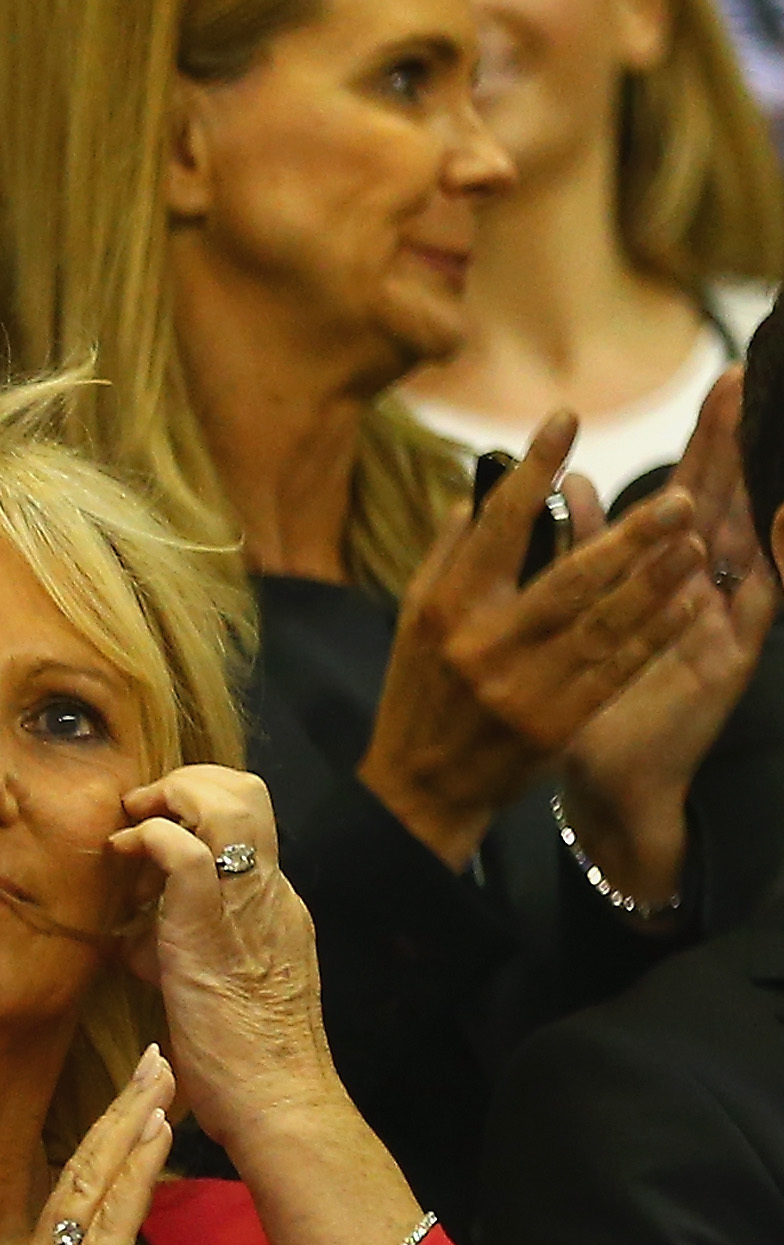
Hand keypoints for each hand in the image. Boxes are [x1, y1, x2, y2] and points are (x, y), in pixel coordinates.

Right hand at [0, 1046, 177, 1244]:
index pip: (68, 1190)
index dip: (103, 1137)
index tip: (135, 1092)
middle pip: (77, 1167)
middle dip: (119, 1107)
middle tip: (153, 1053)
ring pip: (91, 1181)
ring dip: (130, 1121)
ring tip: (161, 1072)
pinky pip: (110, 1220)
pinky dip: (134, 1168)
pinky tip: (157, 1130)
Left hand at [108, 765, 431, 1244]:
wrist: (279, 1103)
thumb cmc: (243, 1066)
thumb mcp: (209, 988)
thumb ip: (179, 952)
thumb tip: (136, 939)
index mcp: (274, 908)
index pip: (245, 825)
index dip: (193, 812)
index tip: (147, 831)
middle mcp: (271, 894)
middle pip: (248, 789)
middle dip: (187, 779)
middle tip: (141, 808)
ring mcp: (249, 905)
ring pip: (229, 798)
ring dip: (170, 793)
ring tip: (133, 820)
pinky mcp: (213, 928)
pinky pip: (185, 851)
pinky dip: (149, 837)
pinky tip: (125, 855)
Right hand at [358, 411, 710, 870]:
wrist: (421, 787)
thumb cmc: (420, 691)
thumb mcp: (413, 619)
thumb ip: (450, 554)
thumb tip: (486, 490)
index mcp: (446, 609)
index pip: (496, 527)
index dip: (533, 472)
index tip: (567, 421)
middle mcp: (484, 644)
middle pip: (568, 578)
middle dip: (627, 535)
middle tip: (678, 495)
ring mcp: (523, 688)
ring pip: (602, 623)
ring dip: (655, 581)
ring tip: (694, 540)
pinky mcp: (556, 723)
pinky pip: (616, 668)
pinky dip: (656, 632)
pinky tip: (689, 600)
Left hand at [559, 368, 774, 907]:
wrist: (601, 780)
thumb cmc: (584, 701)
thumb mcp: (573, 616)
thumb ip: (576, 550)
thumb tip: (567, 482)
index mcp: (661, 573)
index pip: (687, 491)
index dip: (705, 440)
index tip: (719, 384)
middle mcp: (700, 587)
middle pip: (724, 499)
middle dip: (735, 441)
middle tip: (744, 379)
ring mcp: (722, 618)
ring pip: (752, 538)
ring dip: (762, 483)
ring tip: (772, 424)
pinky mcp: (735, 653)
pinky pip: (766, 597)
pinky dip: (781, 556)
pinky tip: (783, 514)